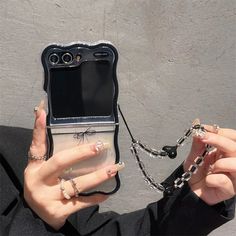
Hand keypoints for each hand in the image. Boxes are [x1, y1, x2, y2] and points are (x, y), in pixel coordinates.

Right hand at [24, 102, 123, 229]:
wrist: (37, 217)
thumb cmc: (44, 186)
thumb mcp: (42, 170)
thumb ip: (53, 154)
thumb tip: (60, 129)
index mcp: (34, 167)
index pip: (37, 144)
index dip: (39, 128)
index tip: (43, 111)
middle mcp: (38, 181)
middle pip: (60, 162)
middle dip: (81, 153)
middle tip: (100, 146)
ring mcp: (47, 198)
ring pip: (76, 184)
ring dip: (97, 176)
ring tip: (113, 169)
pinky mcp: (57, 212)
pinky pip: (81, 203)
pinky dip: (95, 197)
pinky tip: (107, 193)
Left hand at [184, 124, 235, 204]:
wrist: (190, 191)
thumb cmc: (195, 172)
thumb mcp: (193, 155)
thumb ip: (197, 142)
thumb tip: (197, 124)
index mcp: (224, 151)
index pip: (232, 137)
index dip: (220, 131)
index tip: (204, 129)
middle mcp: (232, 161)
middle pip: (235, 147)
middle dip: (220, 141)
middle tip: (204, 138)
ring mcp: (233, 176)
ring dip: (221, 162)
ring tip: (211, 167)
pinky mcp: (231, 189)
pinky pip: (226, 181)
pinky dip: (214, 179)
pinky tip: (208, 181)